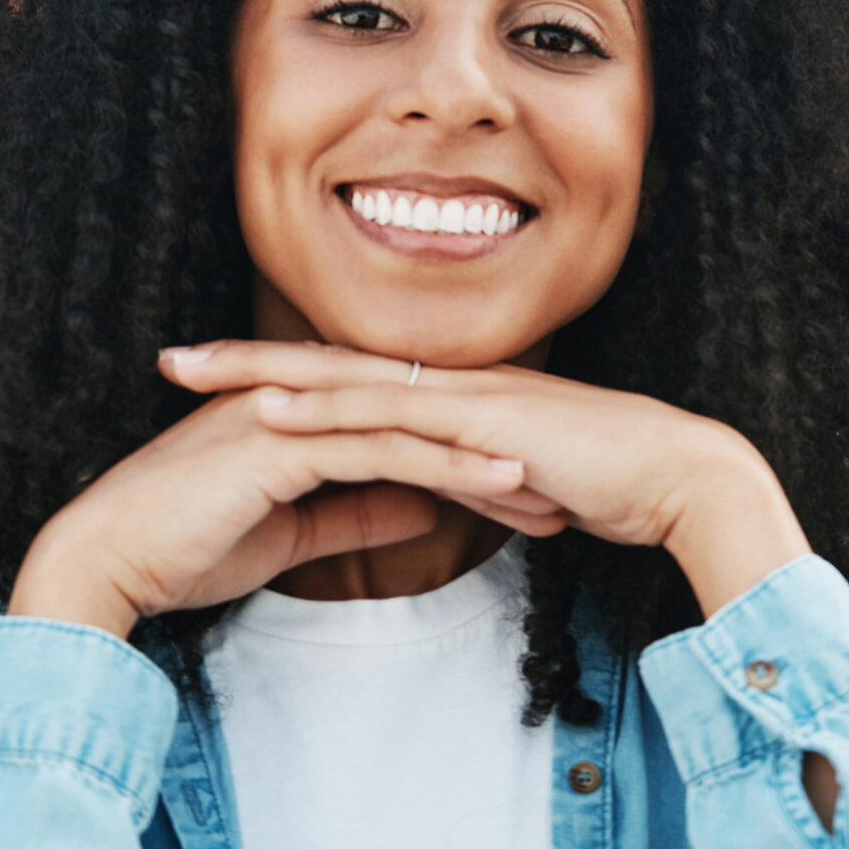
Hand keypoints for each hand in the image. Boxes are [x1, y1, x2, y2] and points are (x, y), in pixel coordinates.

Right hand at [8, 377, 557, 640]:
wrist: (108, 563)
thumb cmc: (183, 546)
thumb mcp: (290, 533)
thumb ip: (357, 512)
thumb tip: (422, 511)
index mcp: (302, 410)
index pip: (402, 423)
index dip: (465, 451)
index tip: (528, 484)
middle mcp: (302, 397)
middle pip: (417, 415)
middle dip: (488, 448)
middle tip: (559, 481)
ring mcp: (293, 412)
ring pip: (410, 425)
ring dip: (485, 455)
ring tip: (551, 484)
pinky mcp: (284, 442)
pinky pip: (380, 450)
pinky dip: (444, 465)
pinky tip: (497, 484)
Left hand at [167, 340, 809, 618]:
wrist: (677, 475)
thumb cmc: (610, 481)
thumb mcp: (520, 480)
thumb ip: (477, 475)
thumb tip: (447, 490)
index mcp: (451, 395)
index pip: (349, 377)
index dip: (281, 374)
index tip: (215, 380)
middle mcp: (447, 380)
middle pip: (327, 361)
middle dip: (245, 359)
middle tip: (171, 358)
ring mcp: (460, 392)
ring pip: (343, 375)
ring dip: (263, 373)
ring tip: (195, 374)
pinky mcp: (476, 418)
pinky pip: (387, 412)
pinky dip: (324, 408)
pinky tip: (273, 412)